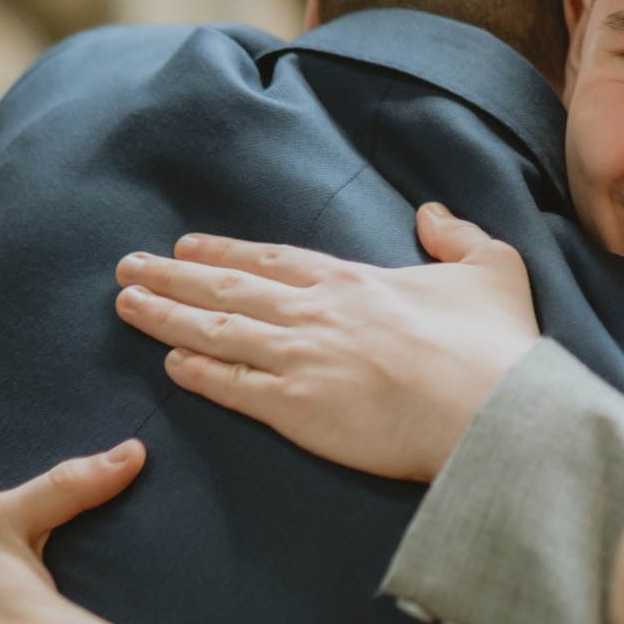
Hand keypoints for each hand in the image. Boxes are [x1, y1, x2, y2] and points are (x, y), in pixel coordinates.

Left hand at [114, 204, 539, 482]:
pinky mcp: (297, 412)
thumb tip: (429, 211)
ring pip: (216, 333)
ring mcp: (300, 362)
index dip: (225, 254)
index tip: (186, 249)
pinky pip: (231, 387)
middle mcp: (316, 314)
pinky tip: (169, 363)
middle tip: (128, 268)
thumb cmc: (496, 345)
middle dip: (172, 278)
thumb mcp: (492, 268)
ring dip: (166, 317)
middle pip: (228, 290)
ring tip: (127, 305)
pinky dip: (196, 372)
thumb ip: (455, 235)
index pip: (272, 260)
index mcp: (354, 281)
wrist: (493, 412)